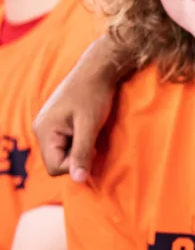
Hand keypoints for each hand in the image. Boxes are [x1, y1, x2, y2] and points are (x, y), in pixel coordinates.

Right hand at [33, 36, 127, 182]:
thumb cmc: (94, 94)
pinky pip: (66, 141)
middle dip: (77, 156)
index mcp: (44, 131)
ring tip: (91, 131)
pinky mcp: (57, 121)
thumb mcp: (90, 126)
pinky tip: (89, 129)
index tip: (93, 149)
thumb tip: (78, 180)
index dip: (75, 165)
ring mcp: (48, 125)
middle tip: (94, 140)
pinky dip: (79, 140)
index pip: (54, 167)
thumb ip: (82, 153)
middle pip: (57, 160)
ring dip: (79, 148)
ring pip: (62, 151)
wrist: (98, 69)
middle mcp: (41, 129)